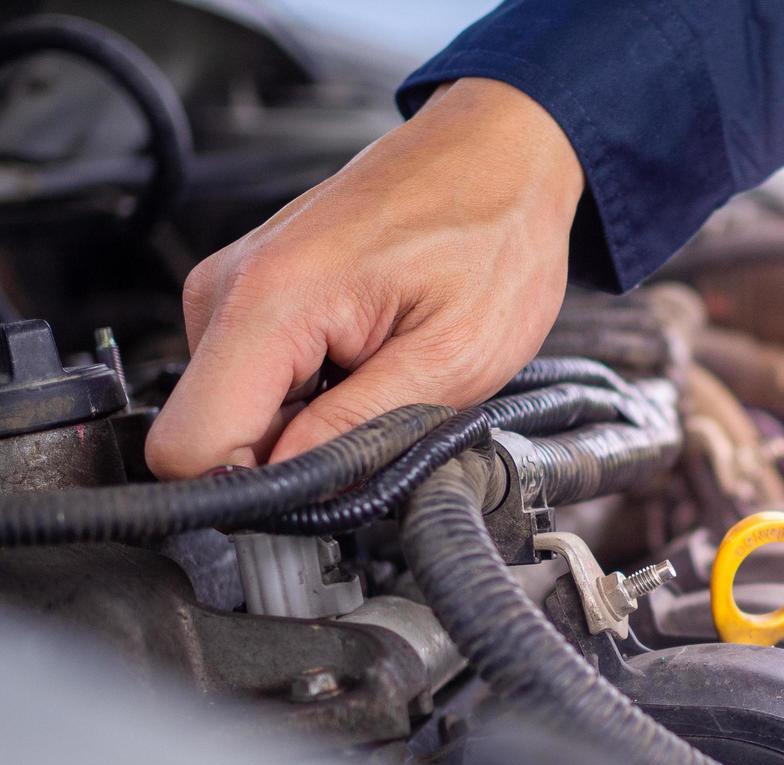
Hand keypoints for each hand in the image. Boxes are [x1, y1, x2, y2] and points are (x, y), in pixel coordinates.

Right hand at [145, 78, 583, 477]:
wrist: (499, 155)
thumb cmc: (492, 234)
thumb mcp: (453, 356)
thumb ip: (362, 431)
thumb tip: (293, 488)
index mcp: (270, 302)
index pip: (188, 448)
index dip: (251, 492)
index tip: (321, 491)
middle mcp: (229, 290)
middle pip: (213, 435)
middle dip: (295, 457)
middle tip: (385, 425)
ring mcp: (235, 289)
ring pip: (240, 413)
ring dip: (313, 423)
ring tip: (390, 379)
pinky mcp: (255, 294)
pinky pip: (261, 381)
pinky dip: (317, 393)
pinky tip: (373, 361)